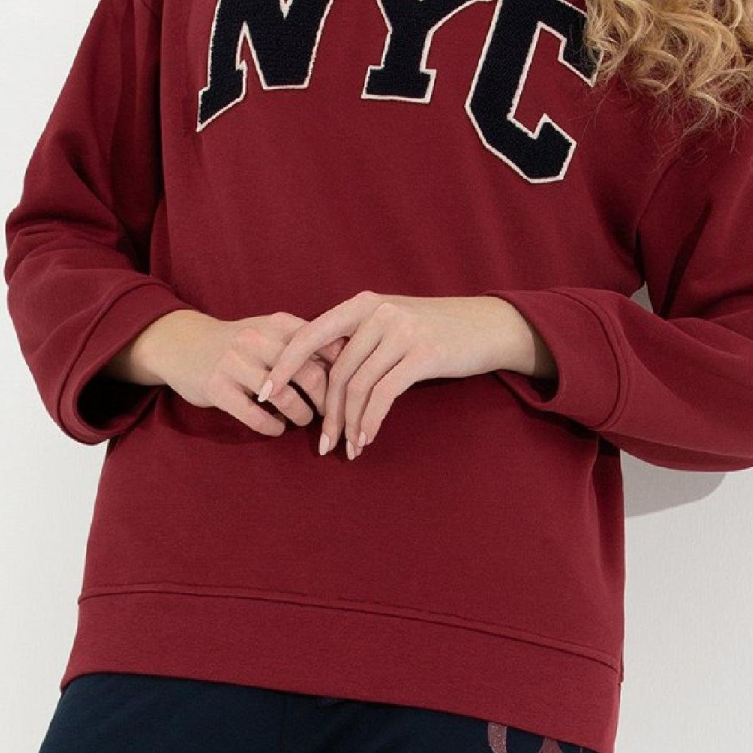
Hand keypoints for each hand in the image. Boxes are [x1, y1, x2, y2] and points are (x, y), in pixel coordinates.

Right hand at [125, 308, 339, 438]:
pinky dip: (273, 427)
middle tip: (330, 414)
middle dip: (327, 401)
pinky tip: (276, 429)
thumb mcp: (269, 331)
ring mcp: (235, 363)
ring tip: (303, 421)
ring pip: (285, 397)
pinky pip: (255, 416)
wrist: (181, 344)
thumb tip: (351, 361)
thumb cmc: (237, 343)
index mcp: (277, 324)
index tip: (347, 390)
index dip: (342, 373)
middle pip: (310, 374)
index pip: (323, 348)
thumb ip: (304, 343)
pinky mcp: (217, 388)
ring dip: (301, 416)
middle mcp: (257, 339)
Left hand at [254, 293, 540, 458]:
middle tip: (319, 443)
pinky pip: (384, 394)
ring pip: (358, 387)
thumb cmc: (435, 330)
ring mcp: (400, 331)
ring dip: (349, 424)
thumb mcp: (392, 323)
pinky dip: (371, 421)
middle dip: (324, 412)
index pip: (309, 335)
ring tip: (346, 449)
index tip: (264, 393)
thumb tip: (321, 374)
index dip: (283, 365)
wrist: (488, 326)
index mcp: (362, 303)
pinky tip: (366, 439)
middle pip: (336, 371)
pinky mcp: (422, 354)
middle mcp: (377, 312)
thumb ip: (358, 340)